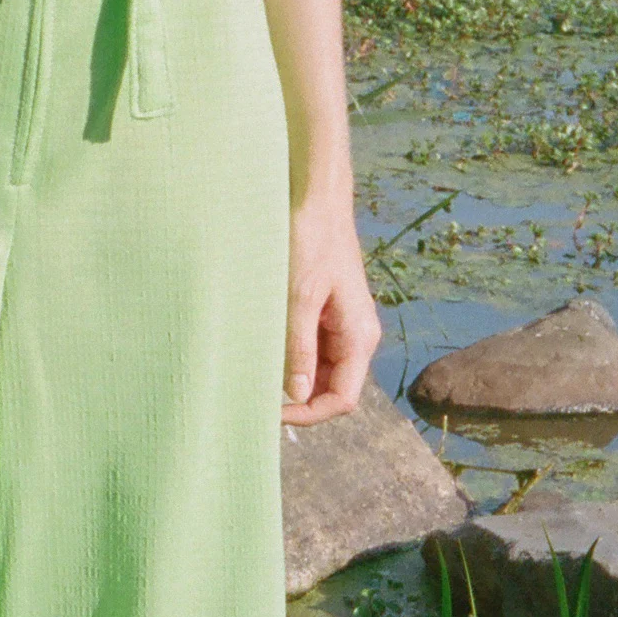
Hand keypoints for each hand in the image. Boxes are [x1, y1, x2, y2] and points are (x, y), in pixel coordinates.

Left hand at [282, 195, 379, 424]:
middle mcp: (357, 337)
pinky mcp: (328, 316)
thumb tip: (296, 394)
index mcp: (359, 336)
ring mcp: (343, 327)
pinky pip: (313, 350)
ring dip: (293, 378)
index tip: (273, 413)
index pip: (342, 399)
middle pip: (332, 390)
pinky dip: (291, 357)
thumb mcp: (299, 298)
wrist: (317, 202)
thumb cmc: (311, 241)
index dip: (310, 415)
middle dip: (300, 399)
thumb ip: (299, 347)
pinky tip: (266, 349)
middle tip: (259, 396)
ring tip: (259, 371)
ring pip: (321, 372)